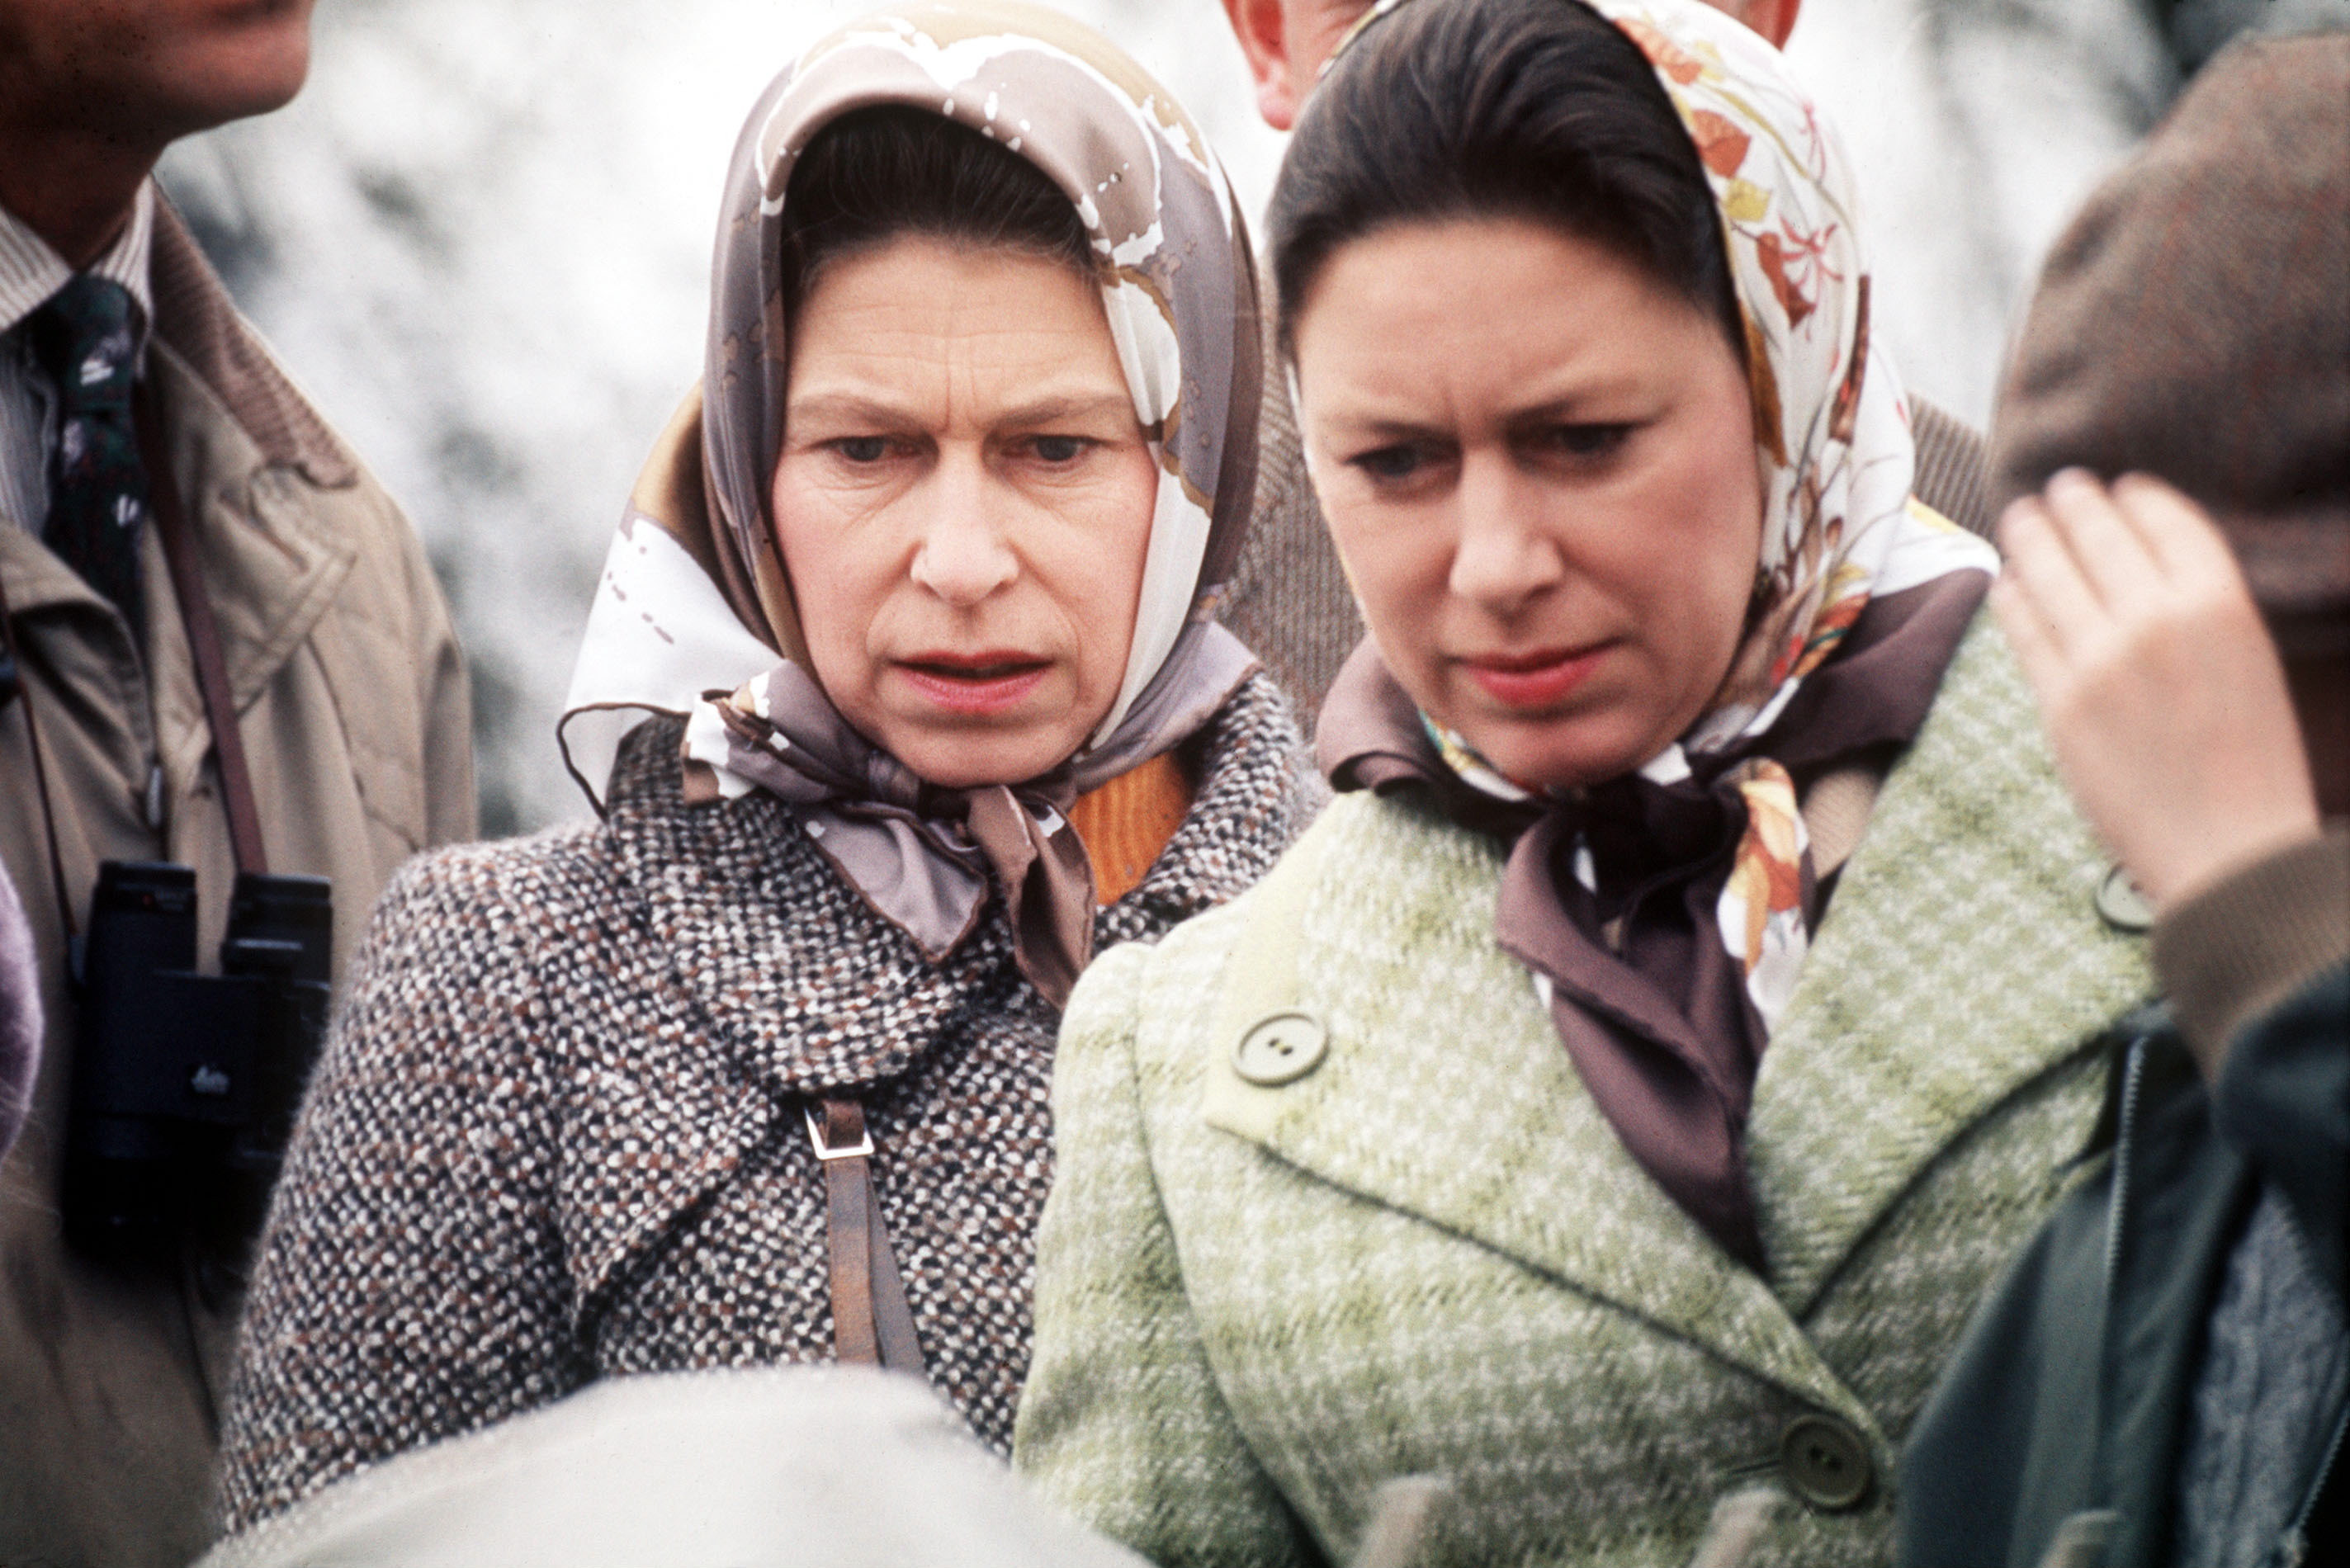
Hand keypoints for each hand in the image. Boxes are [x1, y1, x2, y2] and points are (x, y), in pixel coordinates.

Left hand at [1992, 471, 2320, 912]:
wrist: (2229, 850)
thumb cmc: (2252, 763)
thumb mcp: (2249, 663)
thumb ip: (2201, 611)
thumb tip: (2141, 567)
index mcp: (2222, 604)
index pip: (2167, 521)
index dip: (2137, 497)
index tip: (2119, 485)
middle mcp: (2157, 619)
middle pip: (2100, 536)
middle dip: (2074, 503)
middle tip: (2057, 485)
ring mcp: (2099, 659)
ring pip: (2050, 574)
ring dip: (2031, 537)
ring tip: (2021, 516)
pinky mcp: (2058, 701)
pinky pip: (2025, 630)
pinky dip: (2013, 597)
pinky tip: (2008, 582)